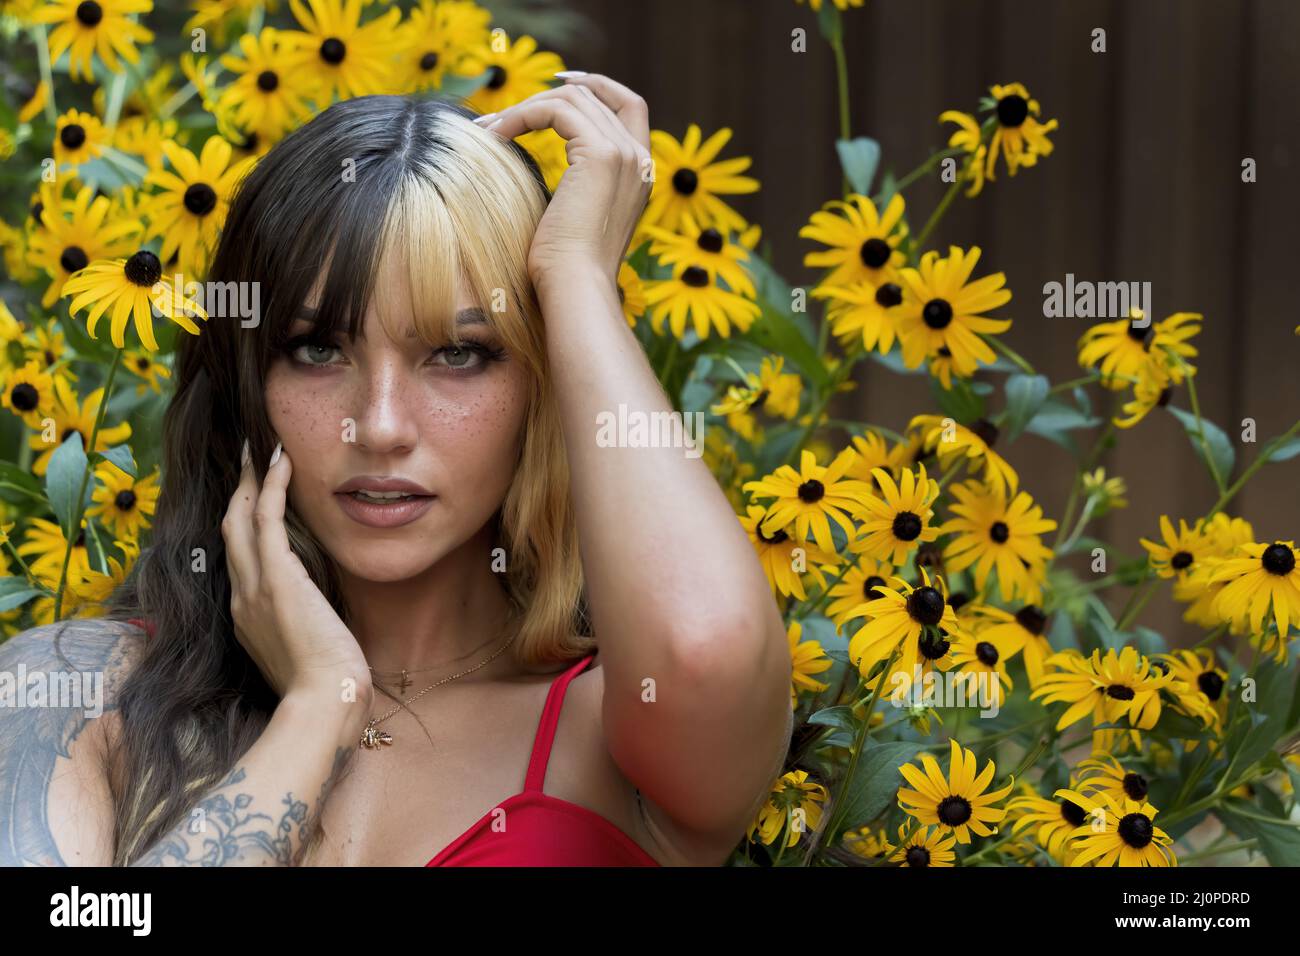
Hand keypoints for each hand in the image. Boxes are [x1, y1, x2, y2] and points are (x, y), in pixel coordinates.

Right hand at [221, 440, 371, 704]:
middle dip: (238, 492)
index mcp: (248, 617)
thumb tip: (322, 613)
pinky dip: (271, 486)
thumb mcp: (309, 651)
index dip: (243, 524)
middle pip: (230, 531)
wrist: (325, 703)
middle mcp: (241, 598)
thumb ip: (306, 627)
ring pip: (241, 519)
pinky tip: (281, 460)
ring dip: (251, 480)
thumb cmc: (328, 687)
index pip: (238, 559)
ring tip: (261, 449)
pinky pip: (266, 519)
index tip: (252, 498)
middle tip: (248, 458)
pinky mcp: (277, 578)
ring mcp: (253, 587)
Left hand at [475, 73, 652, 293]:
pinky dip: (521, 116)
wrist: (576, 288)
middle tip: (504, 113)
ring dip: (525, 109)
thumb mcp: (574, 218)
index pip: (630, 106)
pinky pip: (555, 111)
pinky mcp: (600, 154)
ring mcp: (624, 154)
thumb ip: (575, 187)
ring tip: (489, 131)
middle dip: (548, 95)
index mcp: (641, 175)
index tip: (560, 82)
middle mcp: (640, 159)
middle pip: (596, 96)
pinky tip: (495, 137)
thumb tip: (544, 171)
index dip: (598, 86)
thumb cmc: (566, 268)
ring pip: (572, 99)